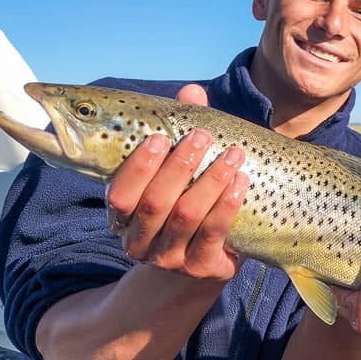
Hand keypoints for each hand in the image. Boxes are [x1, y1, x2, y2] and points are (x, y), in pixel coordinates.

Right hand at [104, 84, 248, 280]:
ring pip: (187, 216)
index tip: (160, 137)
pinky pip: (214, 233)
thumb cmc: (186, 202)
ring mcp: (169, 260)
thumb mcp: (179, 172)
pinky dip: (228, 204)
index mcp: (123, 217)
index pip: (119, 195)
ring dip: (211, 180)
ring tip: (233, 154)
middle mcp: (139, 242)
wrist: (203, 262)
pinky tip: (241, 180)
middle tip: (202, 136)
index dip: (138, 167)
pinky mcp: (201, 269)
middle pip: (154, 204)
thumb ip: (181, 132)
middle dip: (179, 166)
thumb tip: (192, 90)